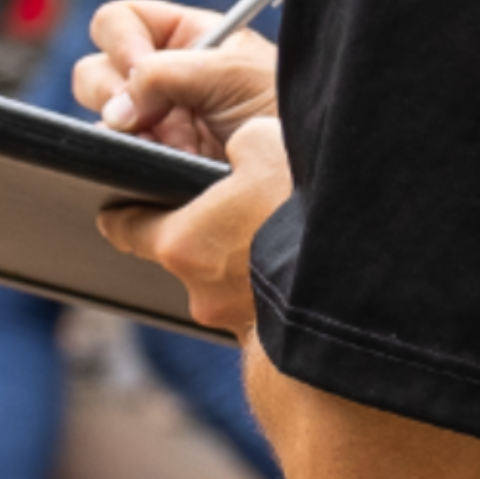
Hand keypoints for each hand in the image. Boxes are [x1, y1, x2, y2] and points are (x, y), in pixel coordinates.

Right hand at [69, 0, 278, 151]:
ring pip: (101, 118)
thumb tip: (115, 110)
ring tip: (158, 145)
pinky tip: (155, 166)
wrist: (307, 175)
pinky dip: (123, 163)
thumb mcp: (231, 73)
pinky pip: (115, 160)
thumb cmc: (286, 113)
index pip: (123, 21)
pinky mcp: (156, 164)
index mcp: (186, 40)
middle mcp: (164, 80)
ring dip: (119, 131)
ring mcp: (157, 125)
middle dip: (110, 90)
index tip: (137, 69)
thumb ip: (164, 74)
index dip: (121, 41)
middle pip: (96, 69)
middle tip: (143, 117)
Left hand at [97, 114, 291, 335]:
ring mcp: (230, 319)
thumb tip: (237, 146)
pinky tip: (293, 261)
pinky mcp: (266, 337)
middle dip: (196, 230)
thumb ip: (233, 143)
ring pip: (217, 279)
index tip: (118, 202)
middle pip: (178, 252)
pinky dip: (264, 283)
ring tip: (272, 230)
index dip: (123, 209)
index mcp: (181, 241)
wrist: (361, 278)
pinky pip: (254, 301)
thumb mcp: (262, 140)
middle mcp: (197, 288)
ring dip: (235, 257)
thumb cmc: (304, 203)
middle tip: (224, 205)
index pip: (126, 227)